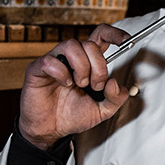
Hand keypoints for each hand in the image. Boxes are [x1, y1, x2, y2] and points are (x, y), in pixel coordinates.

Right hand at [19, 24, 131, 148]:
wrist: (51, 130)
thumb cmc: (73, 115)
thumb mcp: (102, 110)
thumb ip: (115, 98)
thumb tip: (114, 83)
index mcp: (88, 62)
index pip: (101, 36)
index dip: (114, 34)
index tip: (127, 41)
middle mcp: (72, 57)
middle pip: (90, 44)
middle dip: (98, 67)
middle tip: (95, 85)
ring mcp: (55, 60)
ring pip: (72, 45)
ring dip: (81, 67)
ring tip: (80, 84)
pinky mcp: (38, 69)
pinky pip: (51, 61)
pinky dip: (61, 73)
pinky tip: (64, 84)